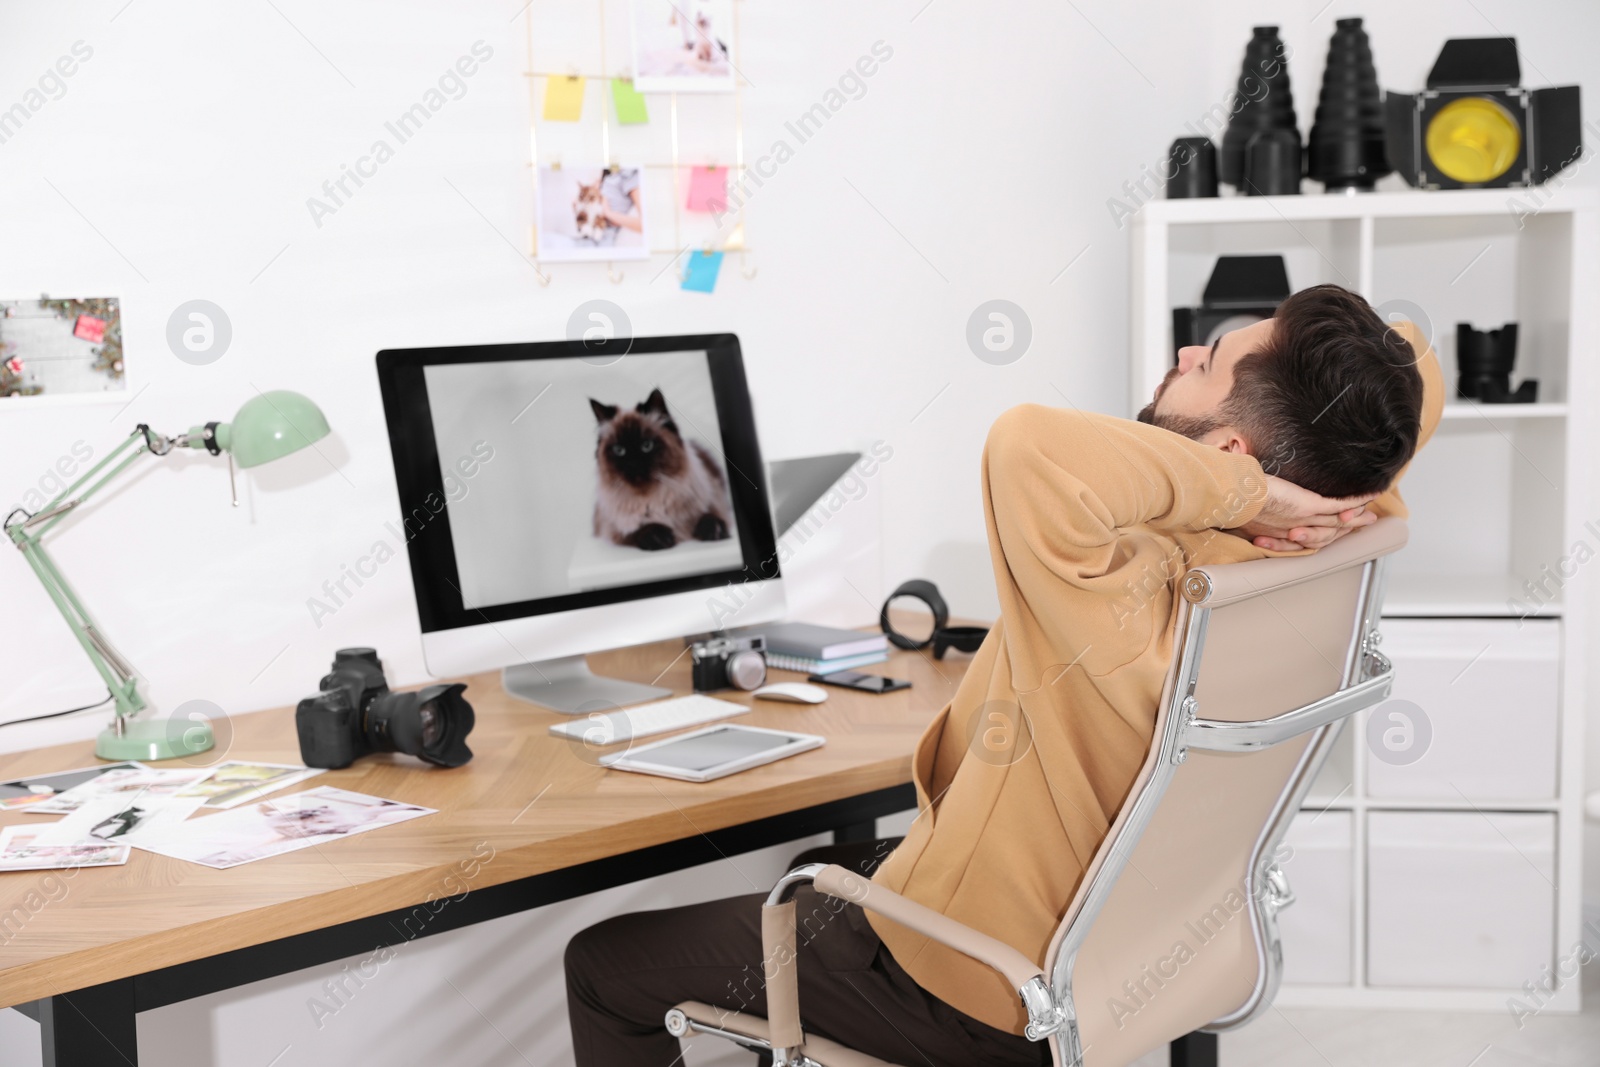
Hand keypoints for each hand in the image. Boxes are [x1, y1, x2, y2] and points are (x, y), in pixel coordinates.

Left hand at [1230, 476, 1376, 551]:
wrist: (1227, 496)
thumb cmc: (1228, 495)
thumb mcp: (1235, 496)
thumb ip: (1242, 483)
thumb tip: (1235, 453)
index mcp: (1271, 529)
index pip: (1300, 535)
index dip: (1315, 534)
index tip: (1323, 530)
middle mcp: (1289, 528)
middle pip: (1324, 535)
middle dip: (1345, 530)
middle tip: (1363, 524)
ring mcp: (1300, 518)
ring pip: (1335, 524)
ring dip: (1354, 519)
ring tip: (1369, 515)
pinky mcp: (1308, 507)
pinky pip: (1339, 506)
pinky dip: (1357, 501)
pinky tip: (1371, 495)